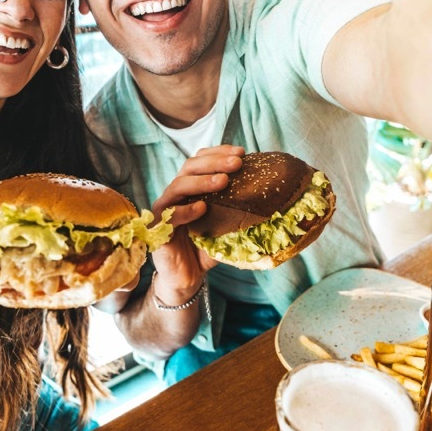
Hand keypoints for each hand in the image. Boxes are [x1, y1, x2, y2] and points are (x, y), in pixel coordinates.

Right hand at [148, 145, 244, 304]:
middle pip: (189, 167)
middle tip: (237, 163)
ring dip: (202, 181)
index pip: (200, 160)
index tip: (242, 152)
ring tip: (224, 180)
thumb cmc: (205, 249)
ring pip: (178, 185)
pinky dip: (186, 210)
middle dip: (214, 162)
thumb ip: (238, 212)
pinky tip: (202, 207)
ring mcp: (165, 210)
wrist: (187, 277)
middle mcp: (175, 194)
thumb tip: (273, 202)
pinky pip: (170, 215)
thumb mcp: (225, 227)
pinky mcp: (158, 229)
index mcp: (190, 188)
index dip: (218, 153)